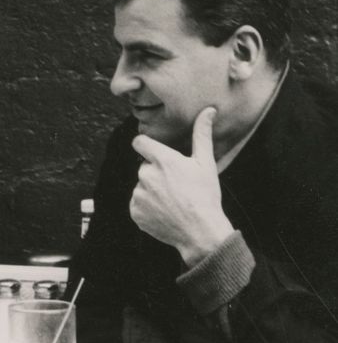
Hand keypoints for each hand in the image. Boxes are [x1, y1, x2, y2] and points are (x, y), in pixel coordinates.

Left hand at [130, 107, 234, 264]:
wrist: (200, 232)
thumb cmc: (205, 196)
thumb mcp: (206, 163)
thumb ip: (202, 135)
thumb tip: (208, 110)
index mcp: (162, 160)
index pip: (139, 142)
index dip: (146, 145)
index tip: (154, 152)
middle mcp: (146, 175)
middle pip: (144, 167)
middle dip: (156, 172)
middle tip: (176, 185)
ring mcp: (138, 194)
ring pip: (141, 186)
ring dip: (152, 190)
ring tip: (173, 200)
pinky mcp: (134, 211)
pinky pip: (137, 203)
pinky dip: (147, 206)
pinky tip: (165, 211)